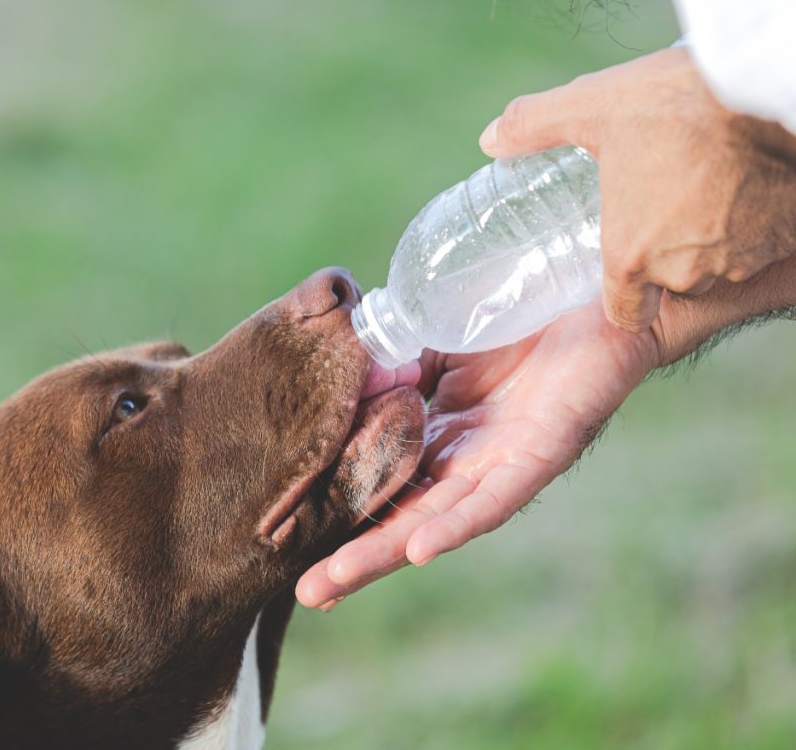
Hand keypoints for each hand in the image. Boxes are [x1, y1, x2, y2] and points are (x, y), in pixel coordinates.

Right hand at [296, 302, 657, 608]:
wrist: (594, 288)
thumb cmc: (518, 314)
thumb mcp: (436, 338)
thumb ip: (394, 362)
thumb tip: (341, 381)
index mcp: (440, 435)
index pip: (380, 482)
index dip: (341, 510)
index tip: (290, 539)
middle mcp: (465, 460)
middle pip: (403, 517)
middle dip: (355, 557)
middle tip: (307, 594)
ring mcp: (500, 463)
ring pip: (437, 519)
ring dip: (387, 552)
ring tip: (337, 581)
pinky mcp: (537, 454)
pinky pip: (493, 499)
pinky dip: (456, 524)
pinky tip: (420, 549)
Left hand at [478, 47, 795, 332]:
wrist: (774, 87)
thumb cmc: (679, 105)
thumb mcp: (595, 108)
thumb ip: (536, 127)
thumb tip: (490, 139)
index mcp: (631, 256)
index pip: (625, 312)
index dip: (623, 290)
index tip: (625, 259)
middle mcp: (686, 271)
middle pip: (673, 283)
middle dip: (668, 252)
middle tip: (663, 203)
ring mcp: (740, 258)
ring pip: (720, 263)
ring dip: (712, 236)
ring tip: (703, 186)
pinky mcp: (785, 237)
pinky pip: (764, 242)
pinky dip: (754, 221)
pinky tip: (744, 182)